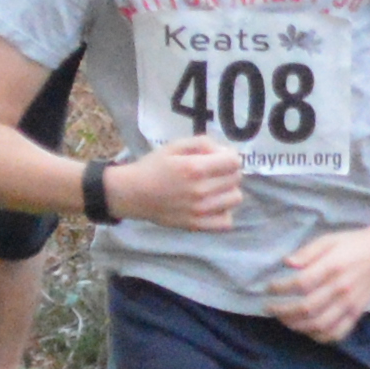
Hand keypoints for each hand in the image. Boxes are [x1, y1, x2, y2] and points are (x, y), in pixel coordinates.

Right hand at [118, 135, 249, 233]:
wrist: (133, 194)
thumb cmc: (154, 166)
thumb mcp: (176, 145)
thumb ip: (203, 143)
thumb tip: (224, 152)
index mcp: (195, 168)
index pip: (234, 162)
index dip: (229, 156)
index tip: (219, 158)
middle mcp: (200, 190)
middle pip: (236, 179)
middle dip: (228, 171)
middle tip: (214, 172)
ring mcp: (200, 211)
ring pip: (235, 199)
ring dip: (228, 191)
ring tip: (214, 188)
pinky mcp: (197, 225)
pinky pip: (226, 221)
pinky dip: (224, 212)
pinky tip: (213, 205)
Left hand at [266, 218, 369, 341]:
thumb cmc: (355, 242)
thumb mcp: (329, 239)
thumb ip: (307, 252)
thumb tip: (287, 263)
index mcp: (332, 267)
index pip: (300, 283)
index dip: (280, 288)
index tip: (269, 288)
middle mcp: (341, 288)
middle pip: (306, 308)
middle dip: (283, 311)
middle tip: (270, 308)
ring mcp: (350, 303)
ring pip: (320, 324)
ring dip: (297, 326)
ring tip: (285, 320)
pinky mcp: (357, 312)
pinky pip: (338, 332)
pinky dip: (320, 336)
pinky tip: (308, 331)